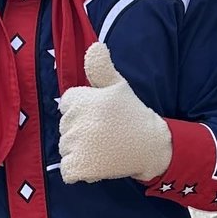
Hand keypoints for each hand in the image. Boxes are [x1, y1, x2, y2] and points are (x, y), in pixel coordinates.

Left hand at [57, 43, 172, 184]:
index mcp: (82, 99)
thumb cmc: (132, 114)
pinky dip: (78, 170)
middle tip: (105, 132)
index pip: (66, 104)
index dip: (83, 110)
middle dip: (81, 131)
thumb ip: (100, 68)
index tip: (101, 115)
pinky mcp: (81, 166)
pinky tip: (96, 163)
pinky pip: (68, 170)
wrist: (151, 145)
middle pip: (64, 128)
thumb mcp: (117, 86)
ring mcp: (77, 145)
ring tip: (103, 146)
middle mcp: (77, 120)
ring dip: (80, 151)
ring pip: (65, 149)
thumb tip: (94, 47)